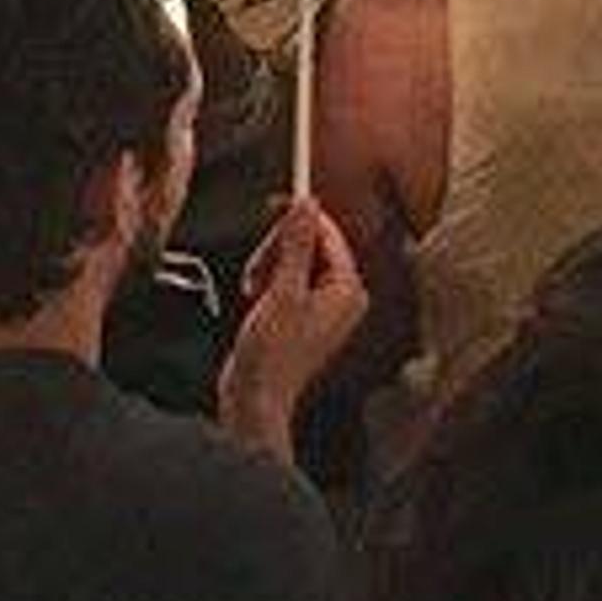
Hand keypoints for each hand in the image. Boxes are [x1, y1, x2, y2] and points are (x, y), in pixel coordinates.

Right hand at [218, 194, 367, 453]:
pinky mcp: (300, 313)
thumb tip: (306, 204)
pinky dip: (265, 281)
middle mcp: (340, 296)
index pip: (328, 235)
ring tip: (254, 290)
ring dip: (267, 267)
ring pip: (291, 259)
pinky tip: (254, 298)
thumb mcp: (283, 290)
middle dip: (277, 251)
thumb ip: (295, 243)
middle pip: (308, 245)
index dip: (300, 220)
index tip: (276, 203)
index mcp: (348, 289)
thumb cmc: (273, 353)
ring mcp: (321, 306)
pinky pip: (284, 278)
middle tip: (258, 271)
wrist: (255, 397)